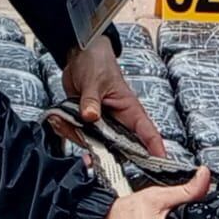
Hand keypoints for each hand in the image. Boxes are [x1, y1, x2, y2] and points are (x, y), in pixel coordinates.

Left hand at [57, 38, 166, 157]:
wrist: (79, 55)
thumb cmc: (98, 62)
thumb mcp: (95, 80)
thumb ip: (91, 100)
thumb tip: (90, 116)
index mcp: (130, 110)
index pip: (147, 133)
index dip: (155, 150)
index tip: (159, 164)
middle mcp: (119, 122)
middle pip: (119, 148)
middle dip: (103, 154)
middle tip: (89, 156)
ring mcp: (103, 125)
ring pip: (95, 144)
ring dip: (77, 137)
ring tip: (63, 121)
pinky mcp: (87, 124)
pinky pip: (79, 135)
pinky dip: (67, 130)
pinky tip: (59, 119)